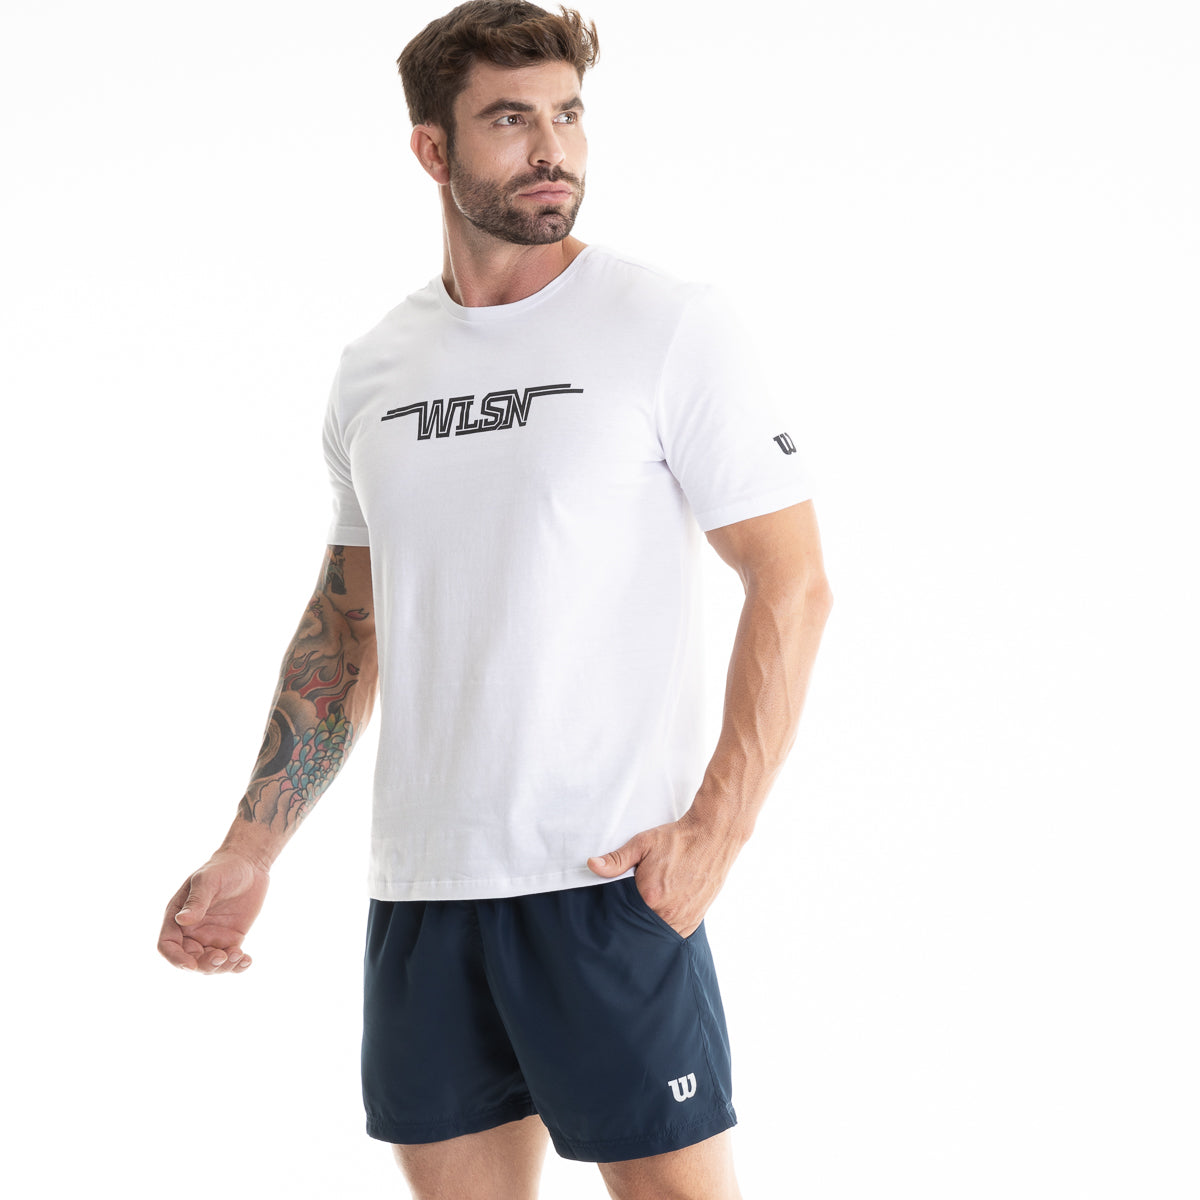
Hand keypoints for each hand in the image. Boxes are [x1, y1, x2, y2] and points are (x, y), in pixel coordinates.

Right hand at [158, 851, 269, 973]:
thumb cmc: (224, 868)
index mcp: (177, 916)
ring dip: (222, 967)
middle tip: (222, 957)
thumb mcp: (208, 881)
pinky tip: (247, 960)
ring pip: (210, 964)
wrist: (249, 864)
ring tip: (239, 955)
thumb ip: (197, 901)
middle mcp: (191, 931)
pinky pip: (230, 959)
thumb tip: (182, 920)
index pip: (167, 945)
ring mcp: (211, 937)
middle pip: (189, 960)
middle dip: (203, 965)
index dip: (175, 959)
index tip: (190, 965)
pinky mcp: (231, 939)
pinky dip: (237, 965)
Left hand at [587, 809, 743, 938]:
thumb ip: (616, 859)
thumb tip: (592, 865)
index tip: (615, 908)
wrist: (711, 836)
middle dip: (633, 921)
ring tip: (645, 915)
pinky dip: (666, 930)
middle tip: (630, 912)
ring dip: (650, 928)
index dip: (618, 912)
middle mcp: (667, 912)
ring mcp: (683, 918)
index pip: (624, 915)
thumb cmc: (677, 839)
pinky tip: (661, 919)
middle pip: (640, 927)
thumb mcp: (642, 844)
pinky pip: (676, 934)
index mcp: (650, 896)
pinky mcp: (695, 919)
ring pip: (658, 934)